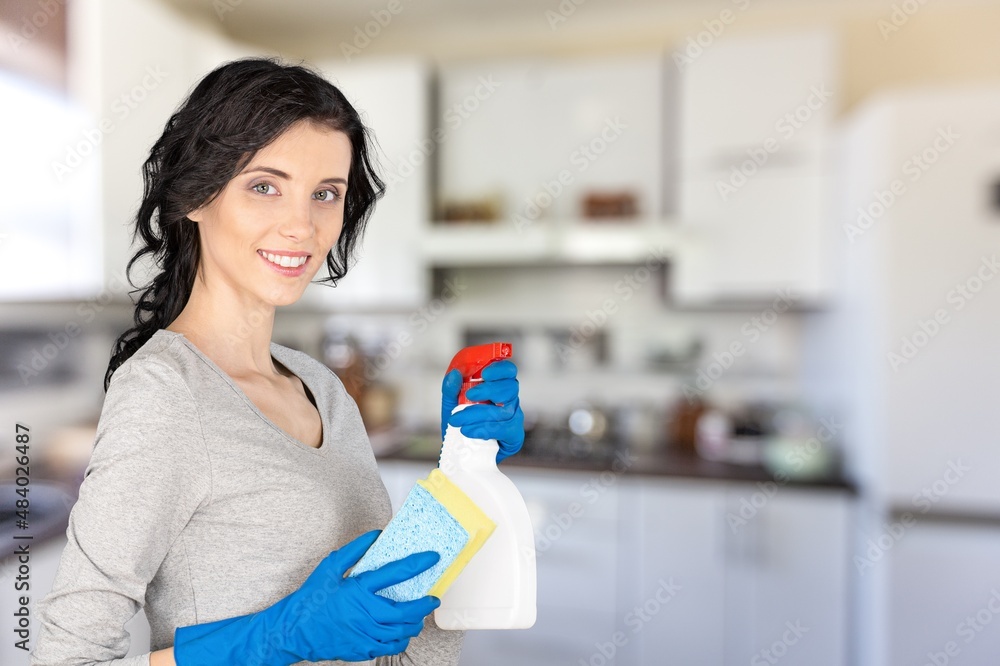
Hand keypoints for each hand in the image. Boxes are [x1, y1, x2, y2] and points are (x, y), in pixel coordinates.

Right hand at [173, 530, 440, 664]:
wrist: (294, 631)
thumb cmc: (311, 598)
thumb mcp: (329, 568)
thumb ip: (354, 550)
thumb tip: (375, 535)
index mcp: (358, 590)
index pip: (395, 573)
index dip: (417, 563)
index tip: (432, 558)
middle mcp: (365, 613)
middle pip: (405, 610)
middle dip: (424, 604)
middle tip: (433, 598)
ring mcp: (365, 634)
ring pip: (402, 630)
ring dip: (415, 622)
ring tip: (419, 615)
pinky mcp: (363, 649)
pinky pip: (391, 647)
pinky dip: (402, 640)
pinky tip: (403, 632)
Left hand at [441, 359, 524, 462]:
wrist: (461, 451)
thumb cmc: (461, 423)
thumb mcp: (451, 404)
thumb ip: (451, 389)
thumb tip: (455, 373)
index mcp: (498, 386)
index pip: (508, 371)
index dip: (500, 369)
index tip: (484, 373)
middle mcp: (510, 400)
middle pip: (511, 387)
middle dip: (489, 390)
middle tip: (470, 394)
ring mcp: (514, 417)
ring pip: (504, 410)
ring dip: (477, 413)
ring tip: (458, 419)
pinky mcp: (514, 435)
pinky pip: (503, 429)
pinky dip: (482, 429)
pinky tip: (468, 430)